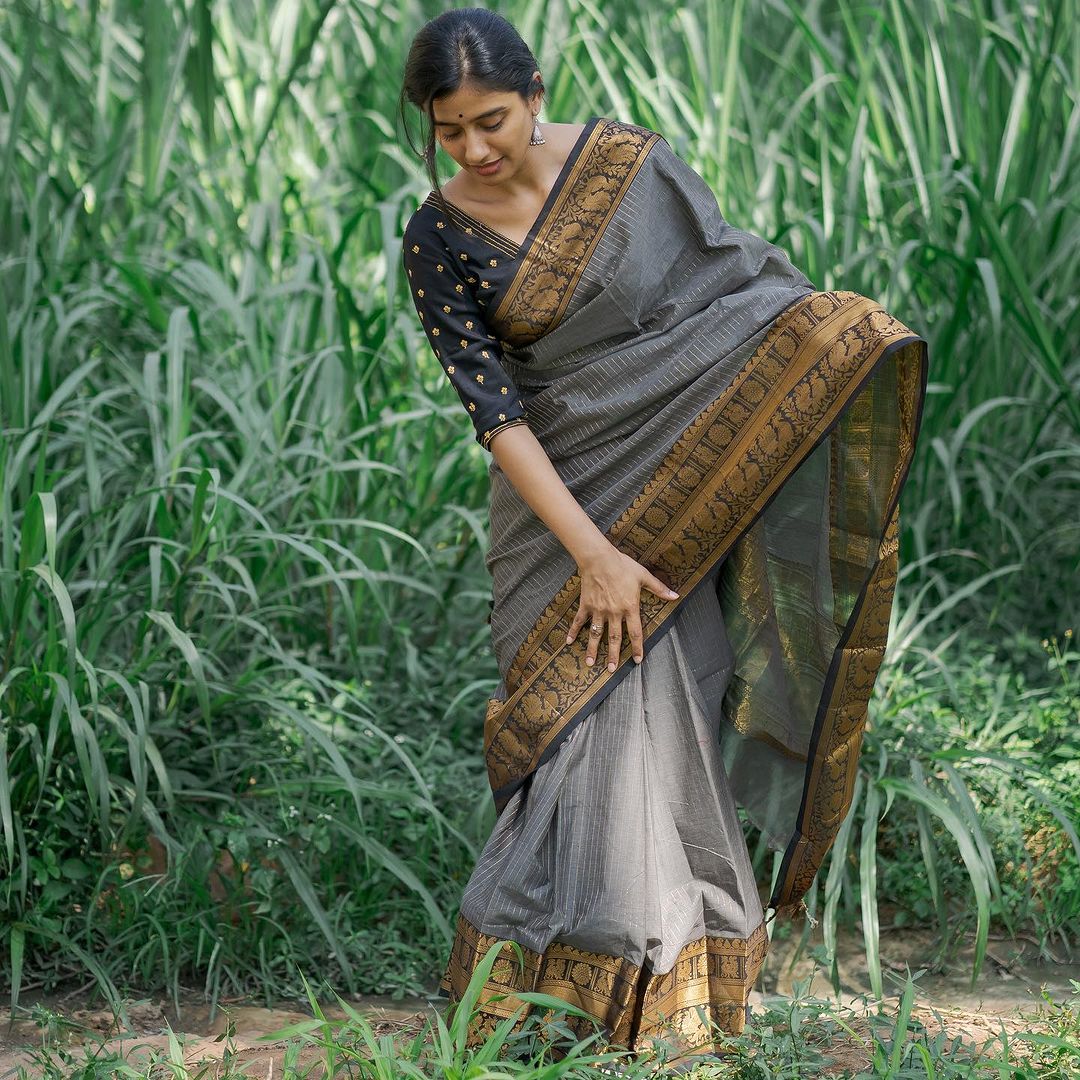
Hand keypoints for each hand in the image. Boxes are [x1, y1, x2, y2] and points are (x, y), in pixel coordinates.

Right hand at [565, 544, 679, 670]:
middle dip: (614, 656)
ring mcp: (598, 610)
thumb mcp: (643, 576)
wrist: (599, 558)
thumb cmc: (622, 565)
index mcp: (630, 607)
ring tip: (590, 663)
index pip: (635, 632)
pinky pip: (579, 621)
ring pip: (596, 634)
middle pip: (614, 638)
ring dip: (593, 650)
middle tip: (612, 670)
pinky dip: (573, 631)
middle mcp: (614, 612)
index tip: (637, 660)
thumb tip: (675, 596)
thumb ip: (659, 588)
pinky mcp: (586, 605)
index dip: (637, 647)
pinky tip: (569, 642)